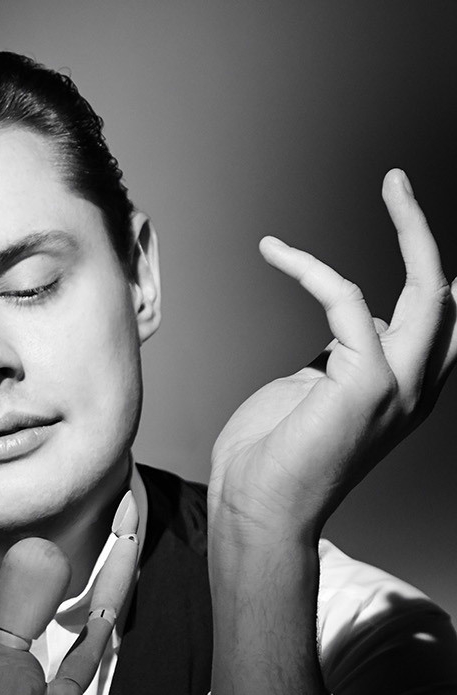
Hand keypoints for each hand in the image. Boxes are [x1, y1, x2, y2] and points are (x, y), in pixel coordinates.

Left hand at [209, 170, 455, 545]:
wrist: (257, 511)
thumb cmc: (271, 458)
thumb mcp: (316, 391)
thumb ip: (341, 356)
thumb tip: (346, 324)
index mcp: (406, 391)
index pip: (442, 322)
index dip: (437, 275)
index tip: (410, 223)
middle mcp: (414, 388)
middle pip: (447, 296)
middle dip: (426, 234)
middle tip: (399, 183)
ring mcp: (396, 386)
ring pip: (428, 286)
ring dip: (411, 226)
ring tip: (392, 184)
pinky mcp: (365, 382)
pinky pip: (346, 298)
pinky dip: (310, 267)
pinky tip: (275, 251)